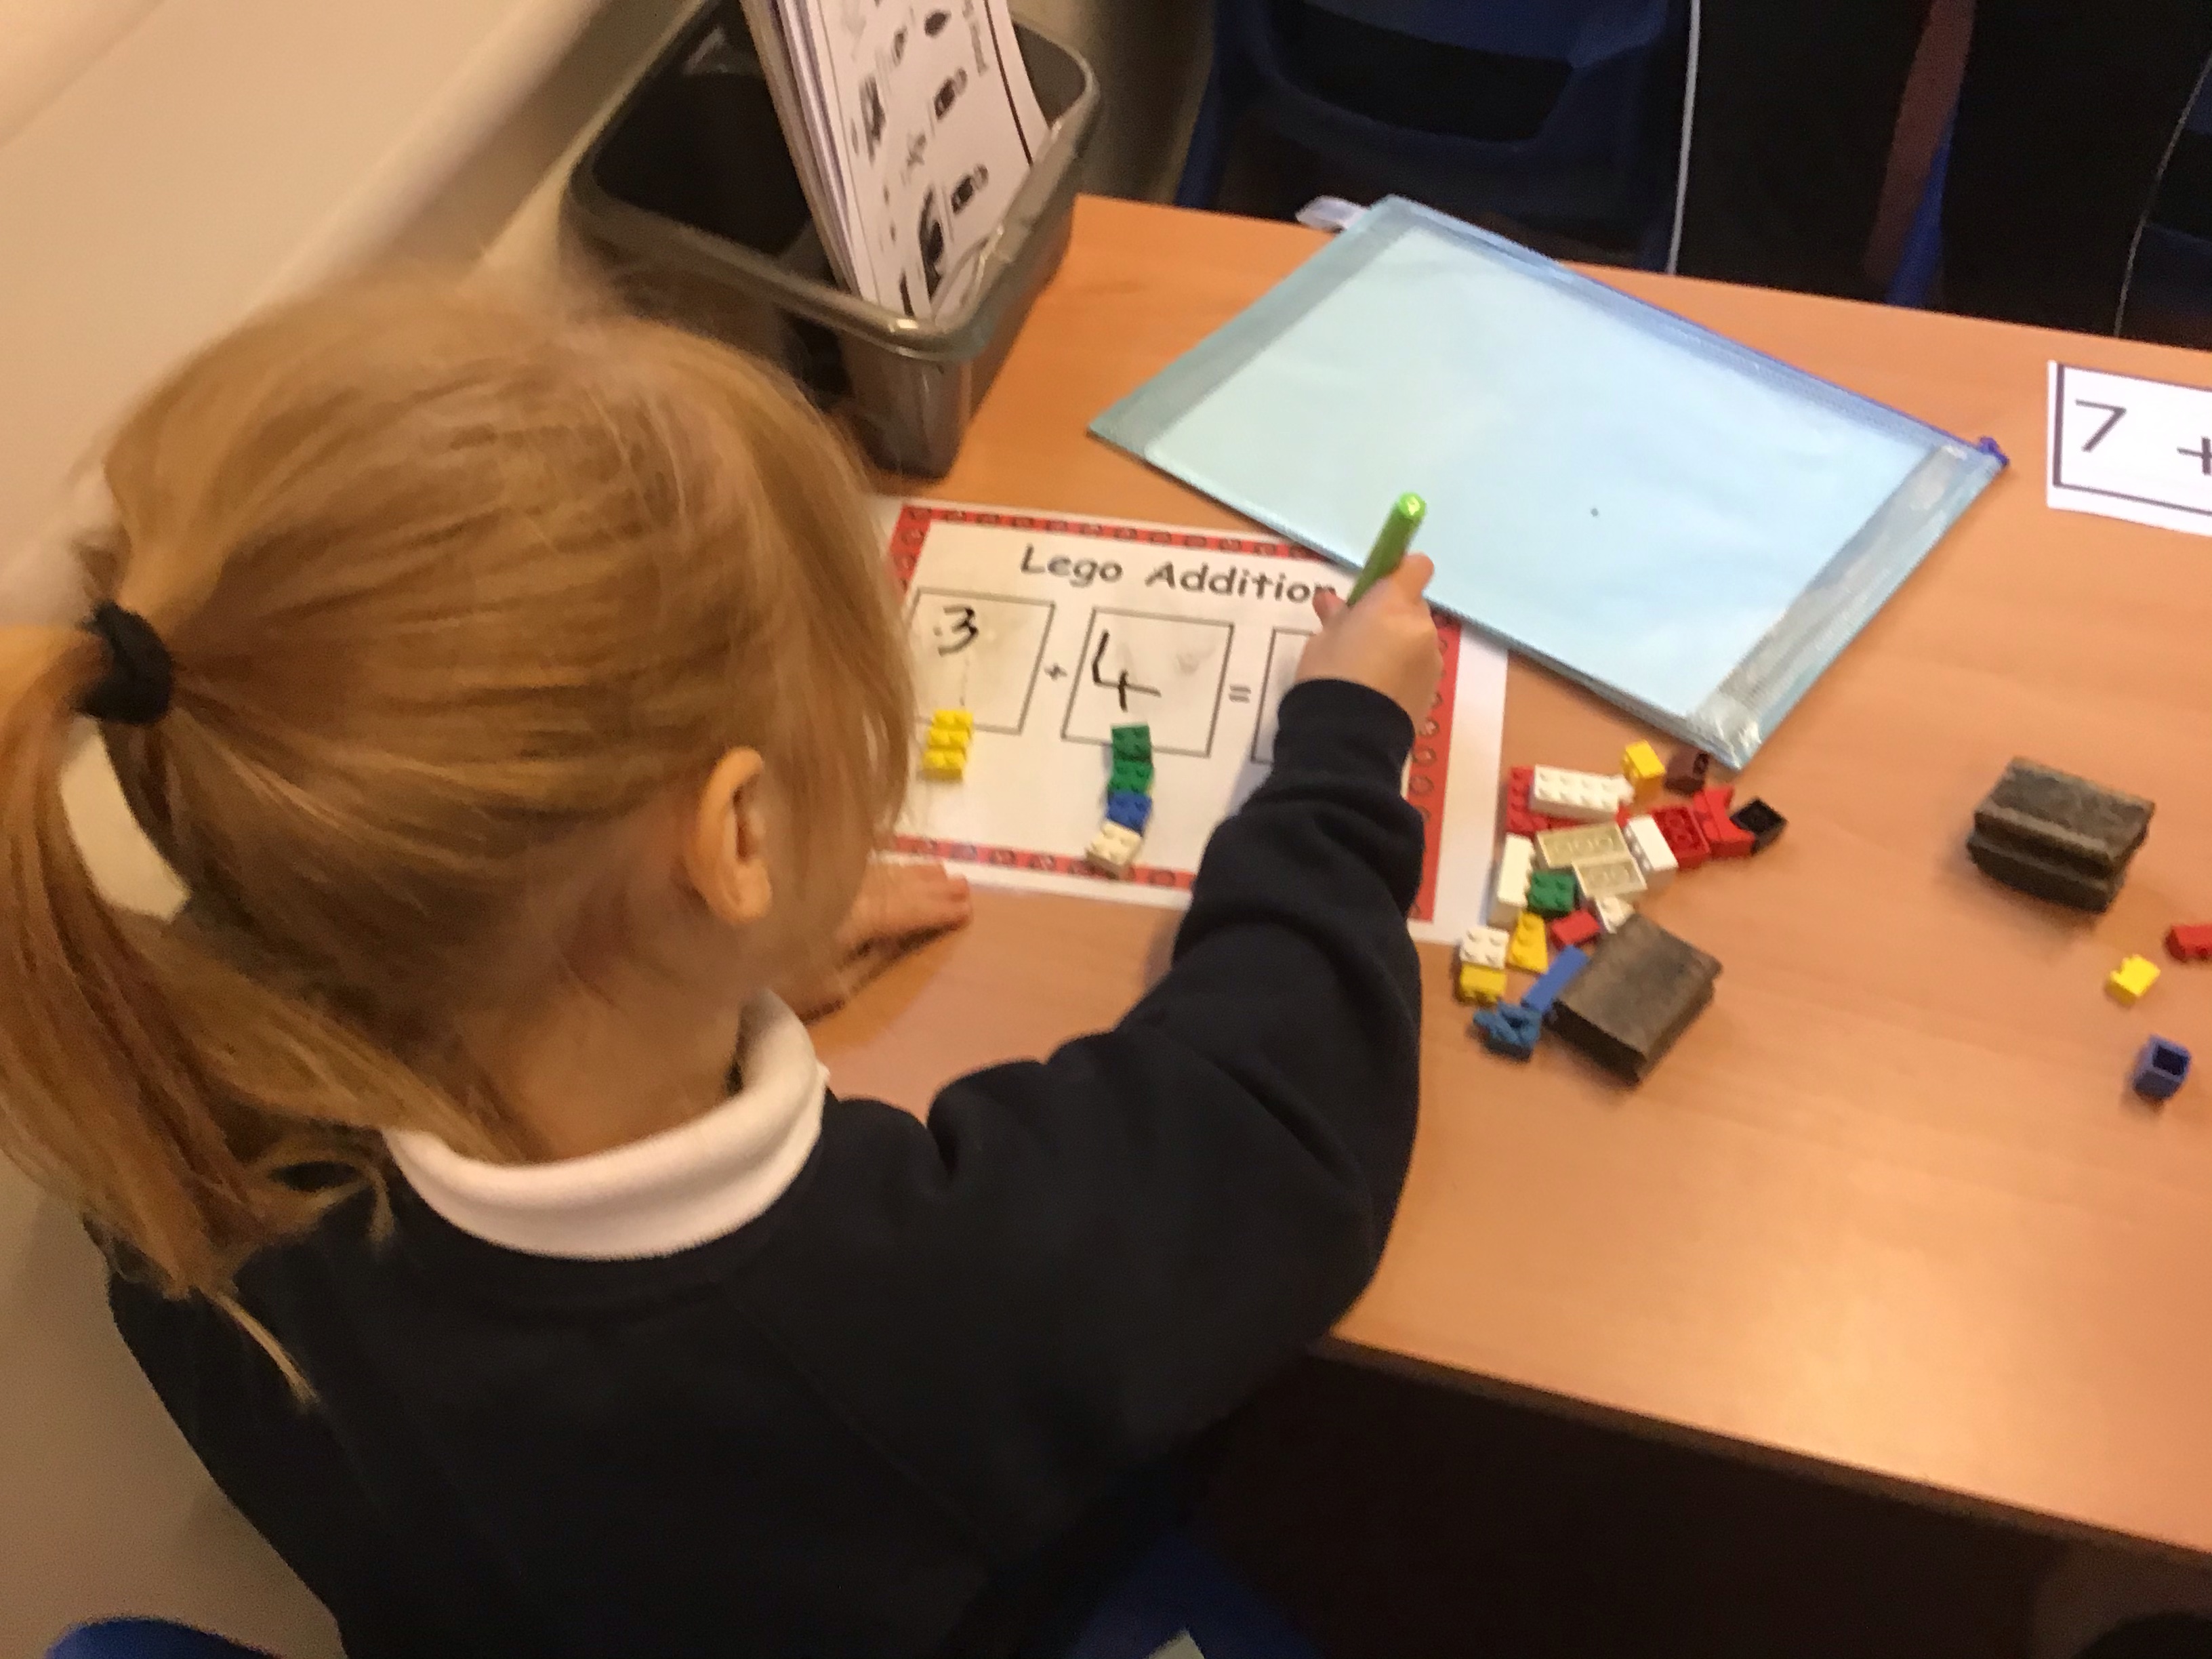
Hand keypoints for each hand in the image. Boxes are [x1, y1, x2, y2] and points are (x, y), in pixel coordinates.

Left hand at [776, 859, 972, 1020]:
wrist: (715, 955)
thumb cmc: (777, 982)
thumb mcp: (832, 985)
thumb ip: (873, 957)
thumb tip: (906, 932)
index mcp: (856, 918)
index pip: (907, 911)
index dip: (937, 909)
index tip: (967, 906)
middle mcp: (846, 890)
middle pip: (897, 886)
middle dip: (931, 887)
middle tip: (964, 886)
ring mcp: (828, 880)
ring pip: (880, 871)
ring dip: (913, 872)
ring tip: (941, 872)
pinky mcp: (808, 875)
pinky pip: (858, 863)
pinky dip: (883, 862)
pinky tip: (892, 859)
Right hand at [1294, 554, 1441, 723]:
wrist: (1348, 735)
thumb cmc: (1329, 675)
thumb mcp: (1322, 639)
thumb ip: (1336, 615)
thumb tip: (1332, 601)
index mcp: (1393, 604)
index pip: (1415, 567)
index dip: (1398, 573)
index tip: (1376, 588)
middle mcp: (1421, 626)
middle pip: (1413, 607)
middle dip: (1392, 615)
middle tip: (1361, 636)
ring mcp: (1431, 660)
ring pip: (1417, 638)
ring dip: (1400, 645)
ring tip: (1368, 670)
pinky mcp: (1433, 689)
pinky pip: (1418, 667)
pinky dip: (1404, 671)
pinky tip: (1379, 690)